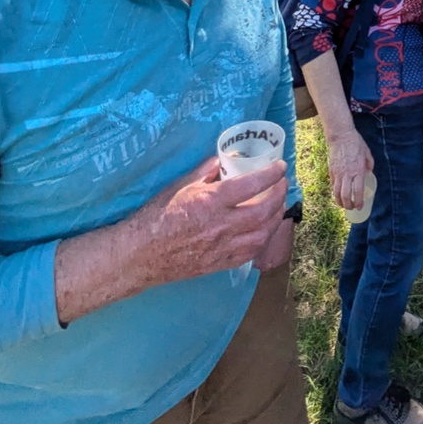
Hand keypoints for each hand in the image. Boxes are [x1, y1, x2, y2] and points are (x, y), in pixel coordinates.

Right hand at [127, 156, 287, 284]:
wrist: (141, 254)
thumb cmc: (157, 216)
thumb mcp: (179, 186)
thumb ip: (205, 171)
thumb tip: (224, 159)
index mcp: (210, 202)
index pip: (251, 185)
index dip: (270, 174)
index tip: (280, 167)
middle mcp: (221, 226)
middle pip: (263, 211)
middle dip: (279, 195)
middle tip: (282, 184)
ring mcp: (222, 248)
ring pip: (262, 235)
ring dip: (275, 218)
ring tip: (277, 206)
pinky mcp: (220, 264)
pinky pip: (250, 253)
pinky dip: (262, 239)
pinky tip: (263, 230)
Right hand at [325, 126, 373, 209]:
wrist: (340, 136)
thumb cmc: (356, 143)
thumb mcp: (367, 153)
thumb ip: (370, 164)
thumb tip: (370, 173)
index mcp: (358, 171)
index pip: (358, 191)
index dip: (359, 202)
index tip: (360, 206)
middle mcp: (347, 174)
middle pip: (346, 196)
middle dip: (349, 205)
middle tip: (352, 208)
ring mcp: (338, 173)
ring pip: (336, 193)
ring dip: (340, 202)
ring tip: (344, 205)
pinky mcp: (331, 171)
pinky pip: (333, 186)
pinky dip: (335, 193)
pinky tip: (338, 195)